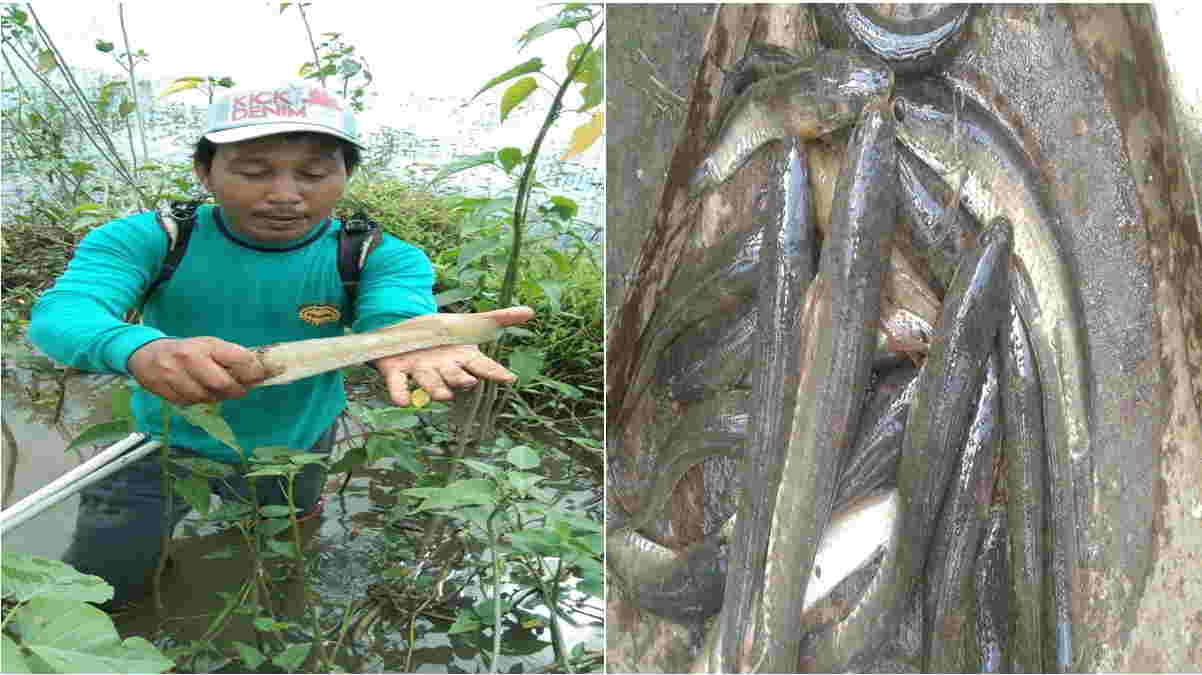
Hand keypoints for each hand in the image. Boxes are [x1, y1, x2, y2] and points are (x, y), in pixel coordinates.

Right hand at [127, 337, 269, 404]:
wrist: (146, 354)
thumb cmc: (187, 350)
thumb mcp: (210, 346)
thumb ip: (232, 358)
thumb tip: (262, 373)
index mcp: (206, 345)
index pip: (239, 360)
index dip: (254, 371)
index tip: (261, 376)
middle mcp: (189, 359)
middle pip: (223, 385)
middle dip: (236, 390)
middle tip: (240, 389)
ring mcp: (174, 377)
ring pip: (206, 397)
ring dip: (218, 397)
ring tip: (217, 388)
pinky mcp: (164, 392)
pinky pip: (190, 403)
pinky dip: (200, 400)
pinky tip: (199, 390)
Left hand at [372, 306, 534, 406]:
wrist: (404, 328)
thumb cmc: (442, 332)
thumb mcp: (469, 322)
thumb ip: (498, 319)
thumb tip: (530, 312)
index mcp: (462, 358)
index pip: (481, 366)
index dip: (494, 372)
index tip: (508, 378)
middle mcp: (443, 369)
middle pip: (454, 377)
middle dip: (460, 380)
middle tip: (468, 382)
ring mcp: (420, 371)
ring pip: (429, 383)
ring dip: (435, 389)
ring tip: (443, 395)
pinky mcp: (396, 371)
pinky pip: (398, 384)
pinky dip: (400, 393)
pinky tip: (403, 401)